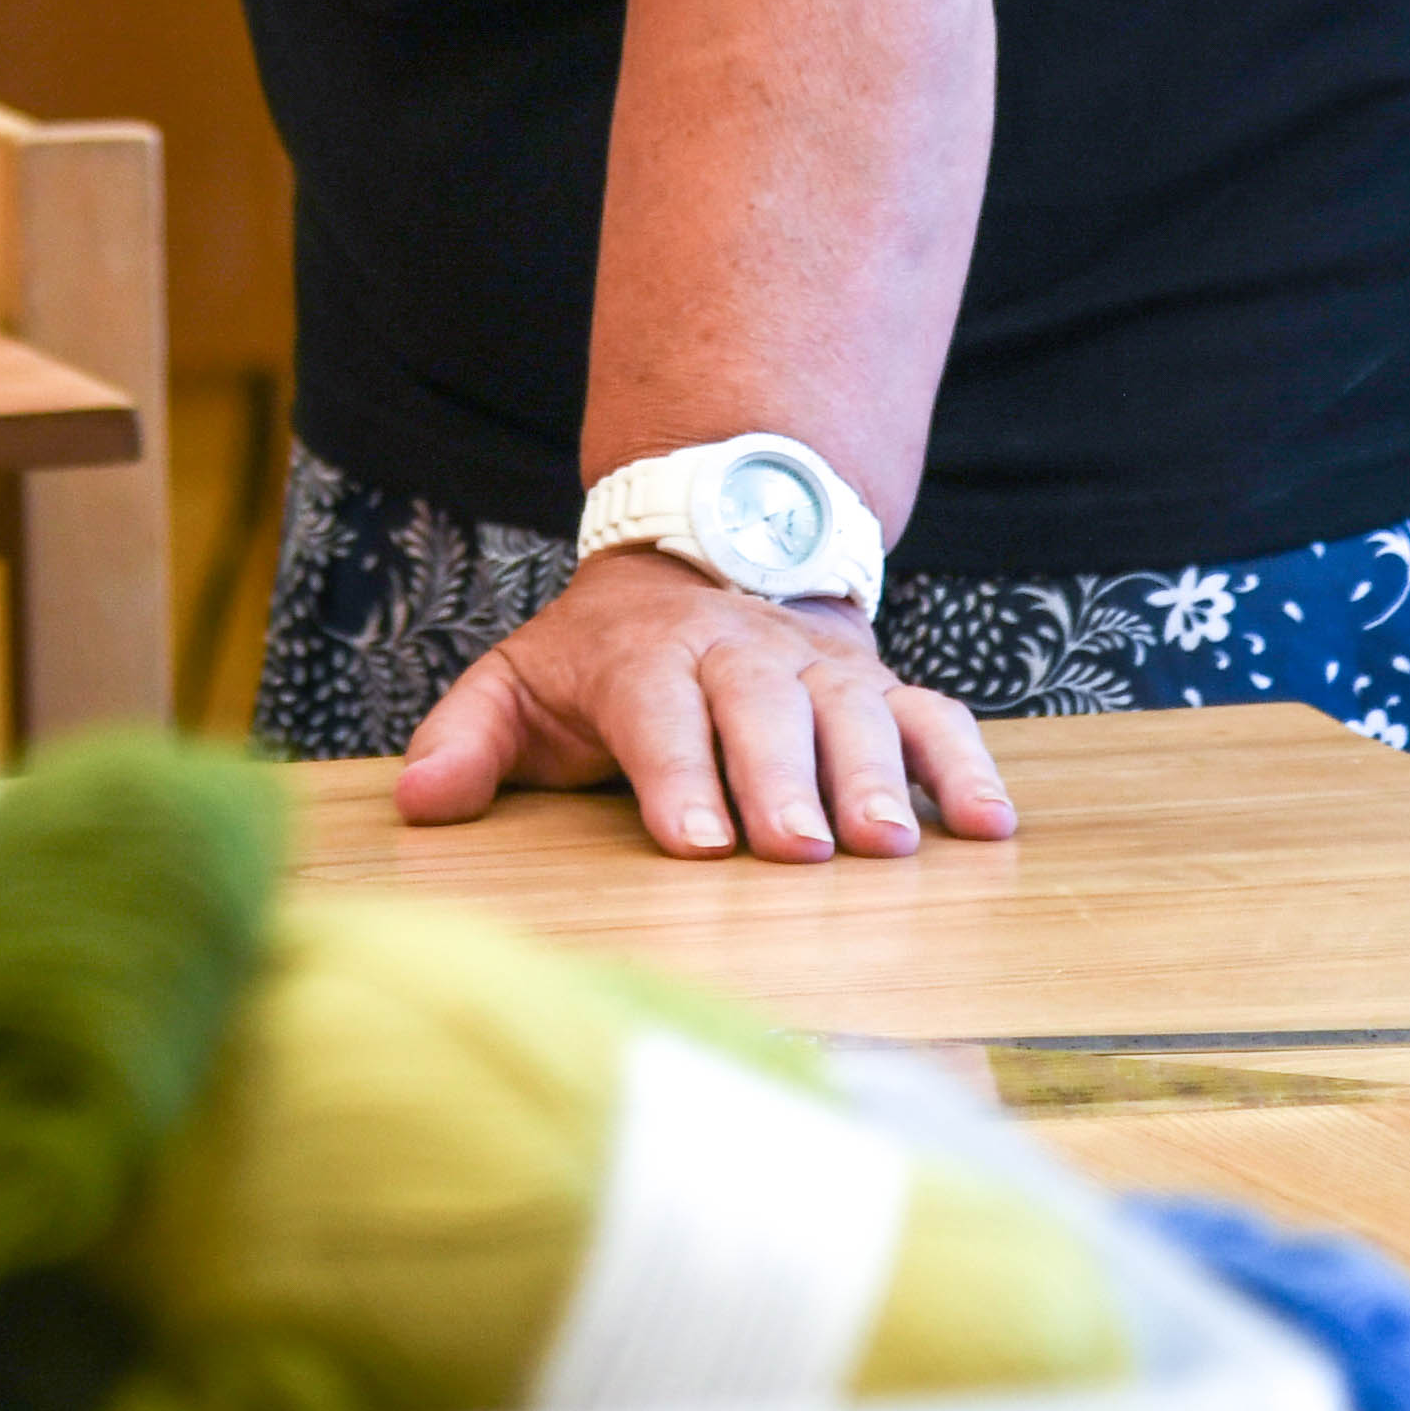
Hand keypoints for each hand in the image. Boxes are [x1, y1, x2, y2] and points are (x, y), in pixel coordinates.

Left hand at [401, 548, 1019, 861]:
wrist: (697, 559)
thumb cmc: (600, 659)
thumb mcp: (519, 682)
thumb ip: (466, 739)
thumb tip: (418, 802)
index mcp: (647, 659)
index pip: (659, 715)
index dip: (678, 775)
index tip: (696, 841)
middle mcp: (739, 656)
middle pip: (763, 714)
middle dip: (781, 781)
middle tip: (799, 851)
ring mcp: (816, 669)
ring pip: (852, 714)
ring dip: (875, 777)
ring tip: (888, 846)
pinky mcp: (878, 685)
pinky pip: (932, 716)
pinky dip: (966, 764)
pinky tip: (991, 825)